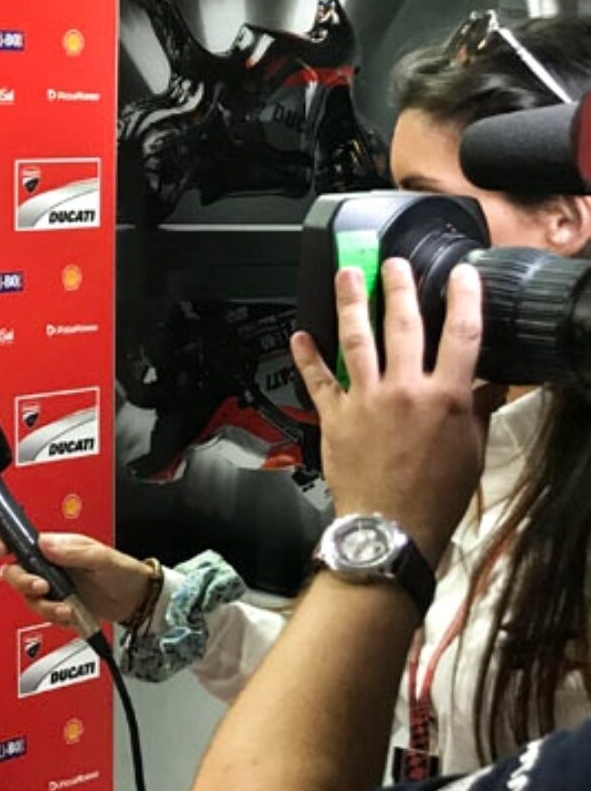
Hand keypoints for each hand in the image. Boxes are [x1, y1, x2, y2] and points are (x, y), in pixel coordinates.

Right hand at [0, 533, 155, 627]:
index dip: (7, 544)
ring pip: (29, 598)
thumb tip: (45, 544)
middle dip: (24, 582)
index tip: (4, 552)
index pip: (22, 541)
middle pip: (17, 573)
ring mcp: (54, 588)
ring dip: (44, 606)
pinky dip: (55, 617)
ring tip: (66, 607)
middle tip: (43, 587)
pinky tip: (71, 614)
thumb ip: (73, 551)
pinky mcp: (59, 606)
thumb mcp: (101, 557)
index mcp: (56, 547)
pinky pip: (44, 614)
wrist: (137, 600)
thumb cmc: (123, 571)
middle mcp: (50, 566)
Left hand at [291, 260, 489, 564]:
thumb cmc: (435, 495)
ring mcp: (366, 401)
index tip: (461, 274)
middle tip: (393, 263)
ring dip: (350, 303)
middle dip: (398, 286)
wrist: (391, 527)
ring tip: (346, 276)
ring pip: (356, 339)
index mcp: (447, 397)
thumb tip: (490, 385)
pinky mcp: (335, 417)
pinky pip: (318, 380)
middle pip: (403, 325)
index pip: (462, 333)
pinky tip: (300, 336)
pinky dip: (307, 357)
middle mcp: (405, 391)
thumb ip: (478, 411)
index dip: (464, 298)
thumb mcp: (471, 450)